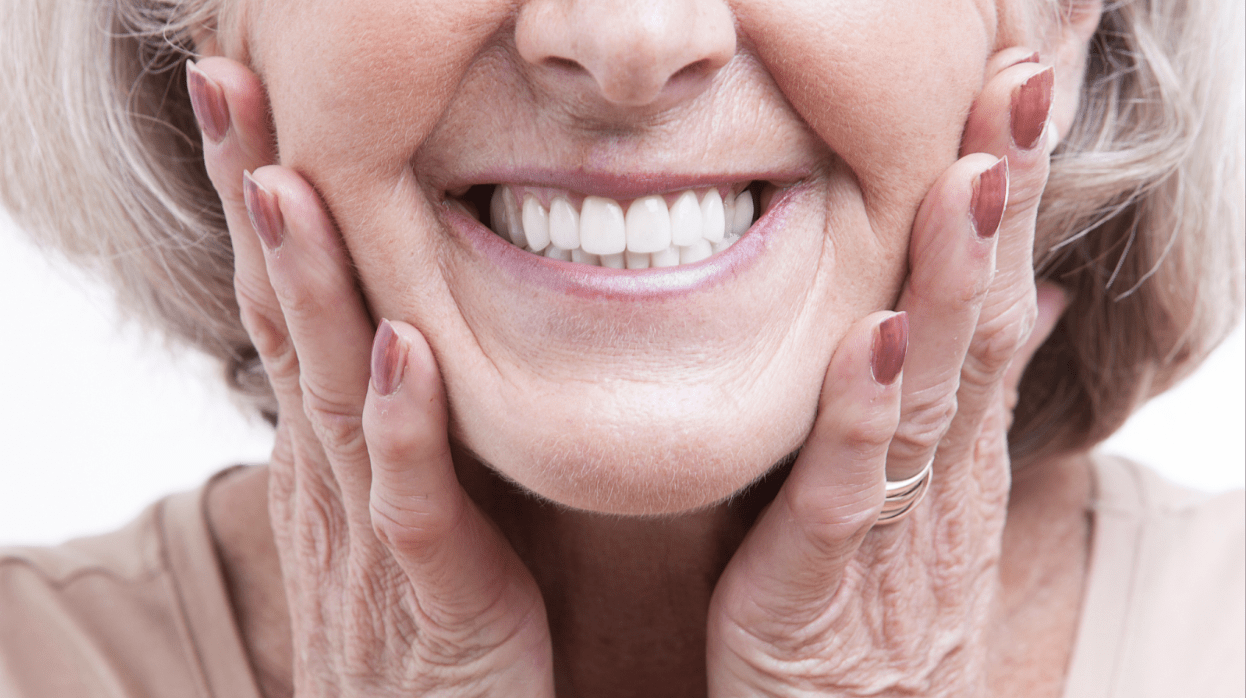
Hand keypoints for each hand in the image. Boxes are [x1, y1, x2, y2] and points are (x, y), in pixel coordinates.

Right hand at [188, 57, 554, 696]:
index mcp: (332, 448)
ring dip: (309, 284)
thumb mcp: (395, 503)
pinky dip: (404, 425)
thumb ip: (393, 421)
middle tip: (225, 82)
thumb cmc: (429, 623)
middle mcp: (333, 476)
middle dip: (256, 197)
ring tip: (287, 181)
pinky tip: (401, 350)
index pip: (285, 301)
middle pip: (284, 316)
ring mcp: (373, 532)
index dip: (264, 197)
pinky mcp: (435, 593)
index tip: (247, 95)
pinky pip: (413, 503)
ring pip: (332, 390)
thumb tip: (395, 329)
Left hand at [706, 50, 1064, 696]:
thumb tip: (1030, 293)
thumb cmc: (875, 611)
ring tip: (974, 175)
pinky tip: (873, 336)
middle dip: (1004, 195)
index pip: (995, 292)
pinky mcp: (824, 582)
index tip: (1025, 77)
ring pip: (931, 388)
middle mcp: (939, 470)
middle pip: (982, 317)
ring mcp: (892, 524)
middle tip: (1026, 76)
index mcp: (953, 442)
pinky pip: (849, 491)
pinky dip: (862, 414)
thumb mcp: (927, 493)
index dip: (1014, 187)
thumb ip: (963, 393)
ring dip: (955, 279)